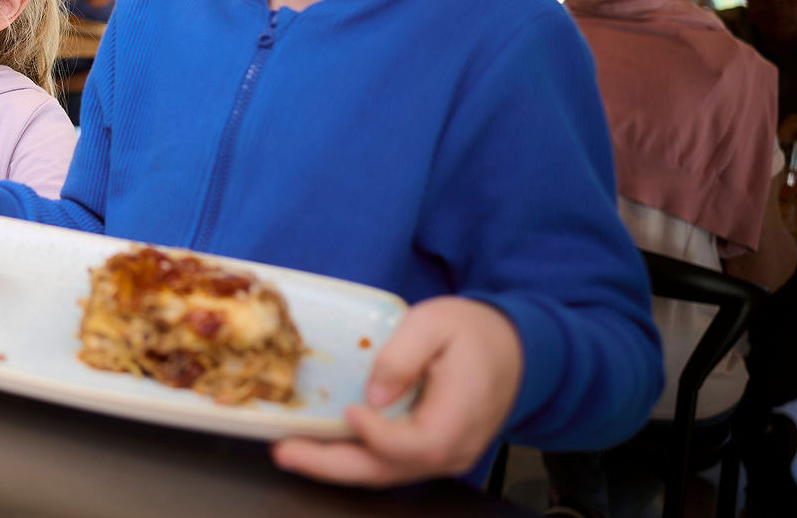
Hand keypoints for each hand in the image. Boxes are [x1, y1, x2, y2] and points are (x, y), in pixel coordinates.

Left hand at [272, 296, 521, 486]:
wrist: (511, 351)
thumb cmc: (473, 333)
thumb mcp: (436, 324)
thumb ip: (404, 355)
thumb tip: (373, 395)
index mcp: (459, 419)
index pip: (419, 445)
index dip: (380, 437)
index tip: (350, 412)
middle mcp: (450, 451)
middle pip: (388, 471)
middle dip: (331, 465)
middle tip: (285, 452)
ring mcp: (439, 457)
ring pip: (382, 473)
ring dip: (332, 466)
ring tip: (288, 452)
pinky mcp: (425, 452)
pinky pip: (385, 464)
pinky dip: (349, 458)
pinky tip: (316, 447)